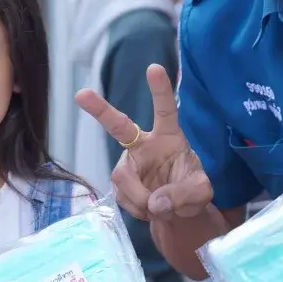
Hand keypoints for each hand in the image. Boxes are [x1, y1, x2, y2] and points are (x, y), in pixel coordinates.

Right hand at [75, 64, 211, 219]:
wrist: (178, 213)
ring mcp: (128, 165)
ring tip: (160, 207)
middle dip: (99, 110)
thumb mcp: (201, 194)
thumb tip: (154, 202)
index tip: (154, 68)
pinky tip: (151, 210)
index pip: (165, 110)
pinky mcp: (120, 185)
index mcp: (168, 136)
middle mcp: (143, 145)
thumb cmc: (191, 191)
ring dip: (142, 199)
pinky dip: (140, 210)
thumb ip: (185, 195)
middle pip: (119, 125)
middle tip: (81, 94)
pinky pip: (124, 199)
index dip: (160, 90)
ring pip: (124, 180)